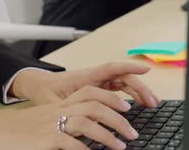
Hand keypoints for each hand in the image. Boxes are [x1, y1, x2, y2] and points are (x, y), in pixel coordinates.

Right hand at [0, 86, 139, 149]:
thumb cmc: (14, 131)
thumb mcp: (40, 124)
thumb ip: (61, 126)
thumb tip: (81, 137)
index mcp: (57, 106)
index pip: (90, 92)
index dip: (111, 98)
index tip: (126, 107)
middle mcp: (57, 112)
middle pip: (94, 104)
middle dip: (118, 117)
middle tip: (132, 131)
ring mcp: (51, 124)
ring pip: (87, 121)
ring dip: (108, 134)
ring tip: (121, 146)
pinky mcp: (46, 139)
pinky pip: (70, 142)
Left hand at [10, 62, 158, 106]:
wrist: (36, 85)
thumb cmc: (44, 91)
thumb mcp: (52, 102)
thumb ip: (67, 110)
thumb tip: (80, 121)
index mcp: (84, 77)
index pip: (110, 68)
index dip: (129, 67)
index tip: (146, 69)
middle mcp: (93, 77)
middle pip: (122, 77)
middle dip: (139, 87)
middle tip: (152, 101)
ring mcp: (96, 82)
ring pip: (122, 84)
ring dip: (137, 92)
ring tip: (151, 104)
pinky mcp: (96, 88)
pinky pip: (116, 89)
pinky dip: (129, 96)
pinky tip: (138, 105)